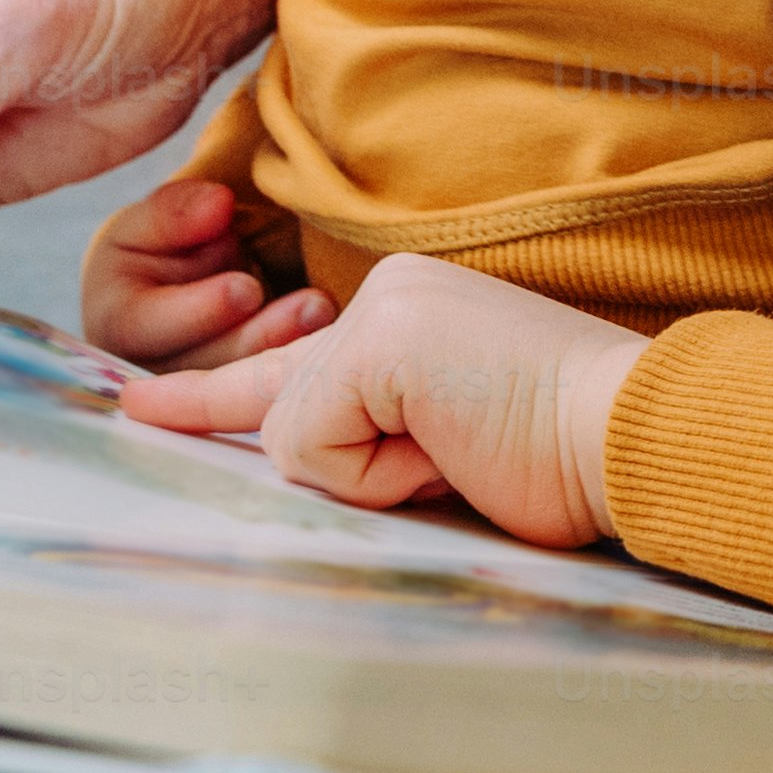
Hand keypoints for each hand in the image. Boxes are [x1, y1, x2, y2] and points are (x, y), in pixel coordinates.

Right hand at [78, 176, 324, 372]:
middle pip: (200, 367)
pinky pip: (266, 389)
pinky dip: (302, 365)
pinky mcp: (234, 397)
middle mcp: (147, 369)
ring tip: (330, 314)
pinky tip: (340, 340)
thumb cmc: (167, 243)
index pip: (143, 327)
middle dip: (257, 338)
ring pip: (236, 386)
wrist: (188, 274)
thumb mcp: (158, 219)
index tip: (246, 287)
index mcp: (114, 322)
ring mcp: (192, 393)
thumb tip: (215, 206)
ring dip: (288, 352)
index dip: (198, 310)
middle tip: (311, 306)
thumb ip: (175, 212)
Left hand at [124, 252, 647, 547]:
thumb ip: (370, 433)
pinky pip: (312, 447)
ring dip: (375, 478)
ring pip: (293, 434)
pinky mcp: (373, 345)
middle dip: (356, 469)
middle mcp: (385, 293)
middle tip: (447, 449)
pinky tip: (450, 448)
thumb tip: (278, 452)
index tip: (138, 404)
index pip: (289, 364)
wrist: (633, 435)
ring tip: (464, 453)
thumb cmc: (560, 460)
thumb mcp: (444, 440)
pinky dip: (377, 476)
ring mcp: (377, 311)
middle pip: (284, 411)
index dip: (208, 397)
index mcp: (406, 310)